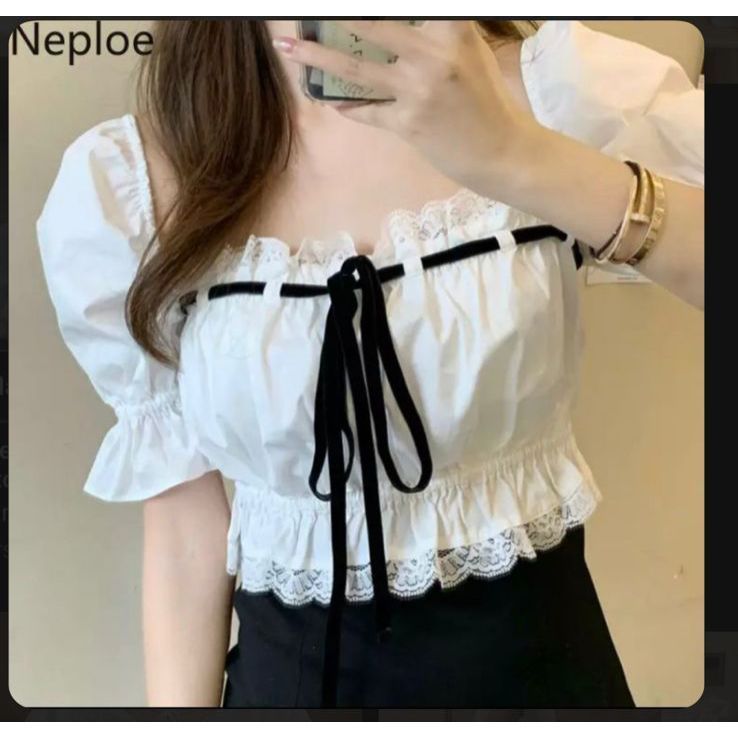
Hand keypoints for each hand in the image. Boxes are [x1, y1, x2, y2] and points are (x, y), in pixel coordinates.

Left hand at [272, 20, 534, 189]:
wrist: (499, 151)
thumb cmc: (485, 98)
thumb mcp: (468, 51)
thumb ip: (434, 33)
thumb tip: (392, 25)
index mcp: (453, 30)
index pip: (410, 5)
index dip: (376, 6)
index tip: (339, 7)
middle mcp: (433, 56)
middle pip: (371, 24)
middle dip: (333, 17)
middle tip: (303, 11)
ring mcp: (417, 92)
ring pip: (355, 70)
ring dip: (317, 59)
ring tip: (288, 50)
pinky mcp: (408, 124)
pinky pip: (368, 112)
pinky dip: (349, 107)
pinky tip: (332, 102)